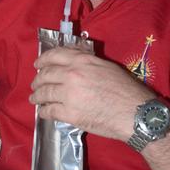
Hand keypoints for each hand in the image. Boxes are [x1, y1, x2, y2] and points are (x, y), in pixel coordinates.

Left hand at [30, 49, 146, 141]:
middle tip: (35, 85)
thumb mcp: (107, 67)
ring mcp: (69, 94)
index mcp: (82, 61)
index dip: (43, 60)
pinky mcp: (69, 114)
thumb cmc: (126, 89)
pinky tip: (44, 112)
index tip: (37, 64)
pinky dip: (44, 112)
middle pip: (46, 75)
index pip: (55, 55)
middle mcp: (72, 75)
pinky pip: (50, 111)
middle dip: (38, 80)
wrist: (134, 113)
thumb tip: (74, 63)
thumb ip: (87, 62)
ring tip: (35, 99)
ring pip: (44, 93)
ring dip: (37, 96)